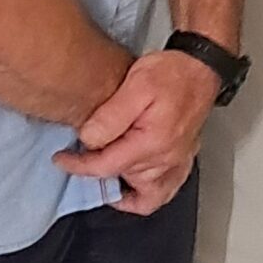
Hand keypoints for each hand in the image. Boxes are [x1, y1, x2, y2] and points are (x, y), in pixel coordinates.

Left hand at [54, 47, 219, 209]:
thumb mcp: (135, 84)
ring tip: (104, 179)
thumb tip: (88, 140)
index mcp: (152, 143)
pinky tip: (133, 186)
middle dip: (98, 173)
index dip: (78, 165)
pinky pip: (165, 192)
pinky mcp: (182, 159)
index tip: (62, 159)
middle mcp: (166, 159)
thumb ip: (110, 116)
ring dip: (122, 191)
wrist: (200, 66)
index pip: (105, 167)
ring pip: (146, 196)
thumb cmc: (171, 72)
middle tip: (81, 159)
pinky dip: (147, 196)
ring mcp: (177, 162)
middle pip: (122, 181)